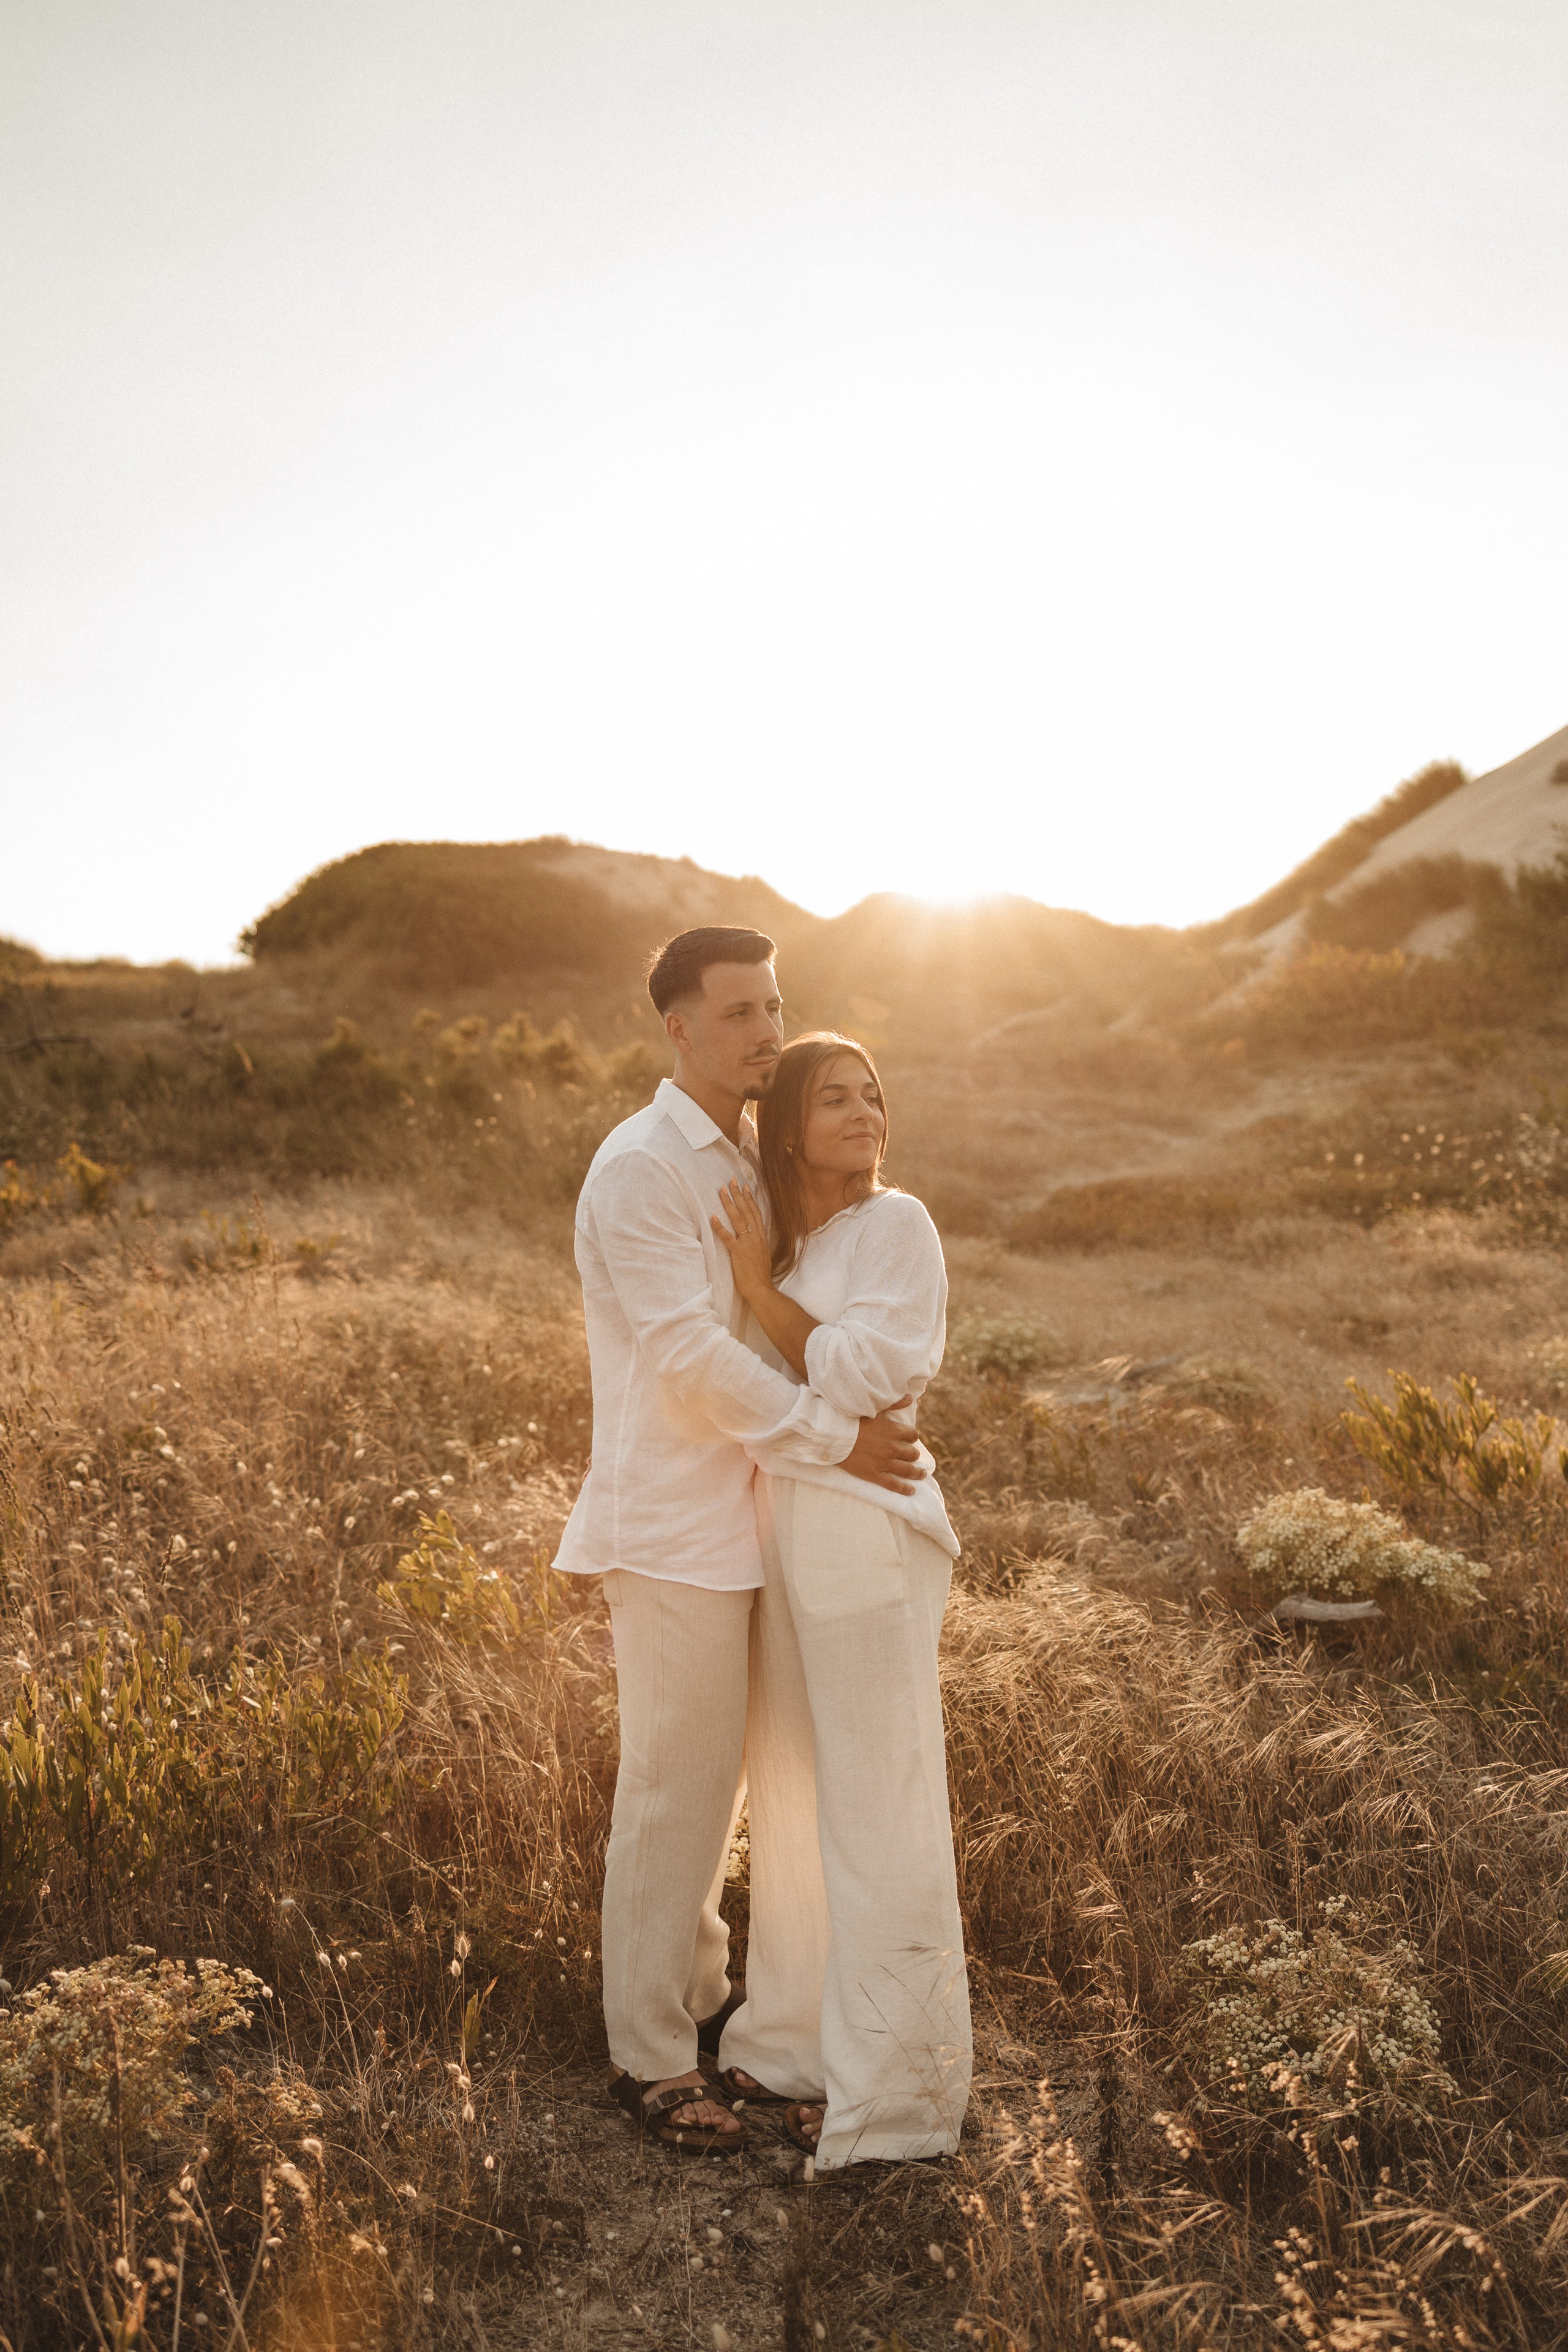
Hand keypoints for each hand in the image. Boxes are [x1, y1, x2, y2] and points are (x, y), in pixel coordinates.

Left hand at [711, 1180, 774, 1306]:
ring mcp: (748, 1244)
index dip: (749, 1199)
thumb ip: (757, 1242)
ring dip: (729, 1204)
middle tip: (731, 1180)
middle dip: (738, 1194)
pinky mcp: (739, 1253)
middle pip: (746, 1211)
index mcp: (761, 1237)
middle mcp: (756, 1237)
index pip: (755, 1213)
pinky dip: (721, 1227)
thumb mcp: (762, 1254)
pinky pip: (728, 1237)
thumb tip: (751, 1235)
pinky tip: (713, 1217)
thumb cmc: (760, 1274)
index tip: (745, 1186)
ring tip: (722, 1191)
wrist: (761, 1289)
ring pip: (738, 1219)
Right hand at [840, 1402, 925, 1494]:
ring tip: (921, 1474)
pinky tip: (911, 1491)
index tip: (909, 1439)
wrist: (834, 1435)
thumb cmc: (852, 1419)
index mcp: (893, 1431)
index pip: (912, 1435)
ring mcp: (884, 1462)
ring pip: (907, 1470)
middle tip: (912, 1456)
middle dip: (913, 1454)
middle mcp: (892, 1447)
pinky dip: (904, 1489)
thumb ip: (894, 1403)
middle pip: (912, 1453)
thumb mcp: (875, 1409)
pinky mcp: (874, 1475)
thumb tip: (910, 1398)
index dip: (911, 1437)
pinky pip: (893, 1484)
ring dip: (917, 1473)